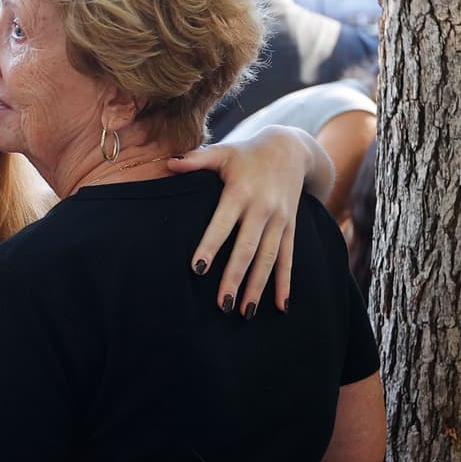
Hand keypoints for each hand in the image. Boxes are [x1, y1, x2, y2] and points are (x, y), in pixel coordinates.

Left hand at [171, 125, 327, 313]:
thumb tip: (168, 163)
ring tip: (245, 312)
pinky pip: (288, 259)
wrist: (292, 149)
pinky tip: (281, 307)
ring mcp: (279, 221)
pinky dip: (285, 283)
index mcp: (240, 192)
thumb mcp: (223, 152)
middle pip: (247, 248)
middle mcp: (262, 209)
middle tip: (223, 304)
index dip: (211, 245)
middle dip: (235, 277)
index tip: (198, 269)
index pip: (222, 223)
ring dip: (258, 287)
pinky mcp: (290, 229)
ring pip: (268, 258)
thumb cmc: (246, 154)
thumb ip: (197, 160)